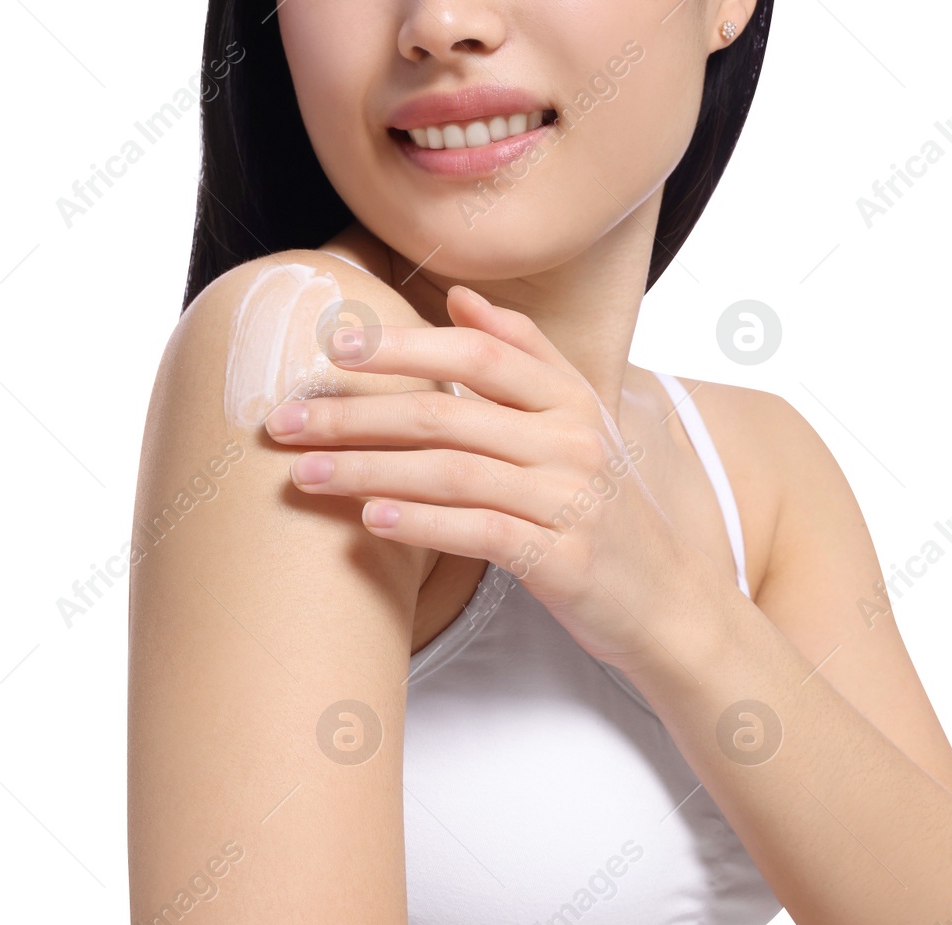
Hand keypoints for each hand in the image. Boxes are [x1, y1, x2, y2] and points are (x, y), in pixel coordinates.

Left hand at [263, 285, 697, 671]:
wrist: (668, 602)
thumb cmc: (605, 509)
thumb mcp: (581, 421)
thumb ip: (526, 356)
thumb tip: (462, 297)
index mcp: (571, 399)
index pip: (477, 356)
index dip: (403, 346)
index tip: (333, 346)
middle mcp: (572, 441)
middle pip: (446, 414)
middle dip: (355, 415)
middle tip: (284, 422)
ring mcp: (570, 500)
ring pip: (450, 473)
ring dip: (367, 470)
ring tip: (304, 474)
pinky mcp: (563, 560)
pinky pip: (479, 533)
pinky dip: (421, 524)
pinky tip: (370, 520)